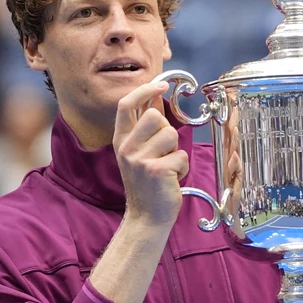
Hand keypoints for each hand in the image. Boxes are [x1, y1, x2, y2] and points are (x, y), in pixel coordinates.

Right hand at [113, 80, 189, 228]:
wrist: (145, 217)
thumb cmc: (147, 185)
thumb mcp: (138, 154)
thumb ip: (145, 130)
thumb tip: (155, 103)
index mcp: (121, 141)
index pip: (126, 105)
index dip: (144, 91)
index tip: (161, 85)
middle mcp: (126, 148)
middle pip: (154, 117)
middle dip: (167, 130)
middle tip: (164, 151)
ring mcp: (140, 159)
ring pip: (171, 134)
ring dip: (176, 151)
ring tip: (168, 167)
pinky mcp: (156, 170)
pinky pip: (181, 156)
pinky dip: (182, 168)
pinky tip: (172, 180)